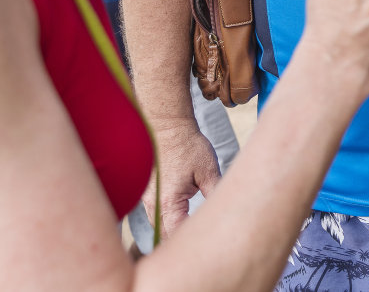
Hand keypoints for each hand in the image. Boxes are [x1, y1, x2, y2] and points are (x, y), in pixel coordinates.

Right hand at [144, 118, 220, 234]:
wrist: (166, 126)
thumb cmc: (187, 146)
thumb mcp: (208, 171)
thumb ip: (214, 195)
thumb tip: (222, 212)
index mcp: (169, 203)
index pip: (177, 236)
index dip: (190, 243)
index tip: (205, 242)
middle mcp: (153, 205)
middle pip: (166, 235)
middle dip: (181, 240)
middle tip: (200, 241)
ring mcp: (146, 199)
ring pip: (160, 225)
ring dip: (173, 229)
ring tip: (192, 230)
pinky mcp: (146, 192)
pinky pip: (156, 213)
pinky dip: (167, 217)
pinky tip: (181, 215)